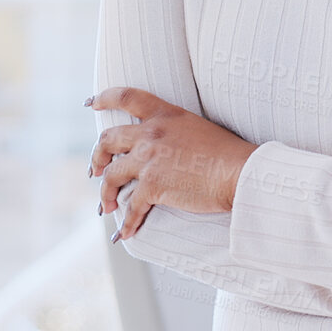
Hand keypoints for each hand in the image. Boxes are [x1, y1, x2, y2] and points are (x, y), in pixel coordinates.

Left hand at [88, 86, 260, 240]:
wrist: (240, 172)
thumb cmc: (229, 155)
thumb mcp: (199, 130)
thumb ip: (175, 134)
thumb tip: (164, 152)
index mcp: (166, 115)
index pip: (128, 97)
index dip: (105, 97)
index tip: (91, 103)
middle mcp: (152, 133)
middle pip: (108, 139)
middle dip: (98, 156)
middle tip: (97, 169)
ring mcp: (149, 158)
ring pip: (111, 175)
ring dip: (105, 193)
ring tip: (106, 206)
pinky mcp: (152, 185)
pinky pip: (131, 207)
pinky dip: (127, 223)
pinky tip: (126, 233)